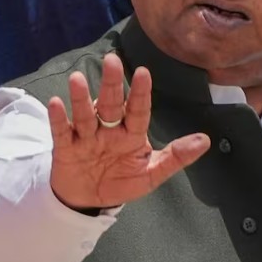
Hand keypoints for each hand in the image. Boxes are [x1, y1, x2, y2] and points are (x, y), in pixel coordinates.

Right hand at [48, 53, 210, 209]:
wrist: (88, 202)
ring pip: (84, 115)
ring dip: (81, 98)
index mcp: (131, 133)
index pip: (138, 110)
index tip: (143, 73)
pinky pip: (62, 132)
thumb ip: (176, 157)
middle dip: (111, 84)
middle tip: (112, 60)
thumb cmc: (121, 181)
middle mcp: (108, 130)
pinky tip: (56, 103)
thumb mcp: (151, 174)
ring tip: (78, 79)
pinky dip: (58, 119)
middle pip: (110, 104)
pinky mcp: (66, 148)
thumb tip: (205, 140)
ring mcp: (86, 137)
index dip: (140, 93)